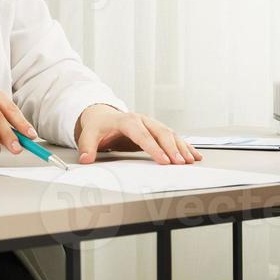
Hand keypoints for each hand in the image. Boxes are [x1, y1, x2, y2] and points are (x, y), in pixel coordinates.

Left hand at [74, 104, 203, 164]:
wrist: (103, 116)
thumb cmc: (98, 127)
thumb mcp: (89, 136)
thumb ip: (87, 148)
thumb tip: (85, 159)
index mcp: (127, 120)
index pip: (142, 135)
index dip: (154, 148)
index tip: (163, 160)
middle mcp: (143, 120)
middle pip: (161, 132)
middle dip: (172, 148)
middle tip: (180, 163)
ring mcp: (152, 124)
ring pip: (170, 134)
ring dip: (181, 147)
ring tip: (190, 160)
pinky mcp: (156, 130)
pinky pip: (174, 137)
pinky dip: (185, 146)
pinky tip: (194, 155)